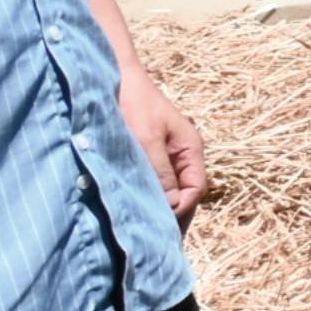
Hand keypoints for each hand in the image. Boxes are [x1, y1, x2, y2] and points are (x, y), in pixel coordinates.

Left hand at [120, 62, 209, 225]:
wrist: (114, 77)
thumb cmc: (133, 103)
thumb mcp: (147, 140)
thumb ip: (161, 172)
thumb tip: (171, 206)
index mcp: (190, 149)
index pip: (196, 189)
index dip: (181, 208)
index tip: (158, 221)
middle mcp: (182, 155)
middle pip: (184, 193)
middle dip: (171, 211)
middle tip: (150, 233)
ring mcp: (165, 155)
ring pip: (168, 189)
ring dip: (157, 203)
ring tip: (140, 222)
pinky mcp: (147, 155)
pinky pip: (153, 180)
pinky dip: (146, 192)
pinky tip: (133, 203)